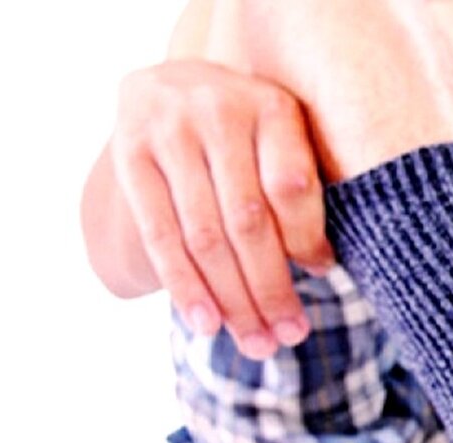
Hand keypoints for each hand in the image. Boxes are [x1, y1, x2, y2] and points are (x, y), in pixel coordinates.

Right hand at [111, 59, 333, 358]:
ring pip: (204, 236)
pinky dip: (185, 286)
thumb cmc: (250, 135)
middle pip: (247, 220)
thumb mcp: (284, 142)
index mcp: (270, 105)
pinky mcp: (129, 153)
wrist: (172, 88)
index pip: (290, 185)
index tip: (323, 274)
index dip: (307, 237)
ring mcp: (167, 130)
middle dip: (270, 288)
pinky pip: (160, 234)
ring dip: (231, 300)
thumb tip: (320, 265)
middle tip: (289, 336)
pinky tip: (207, 323)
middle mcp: (217, 110)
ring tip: (256, 343)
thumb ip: (301, 191)